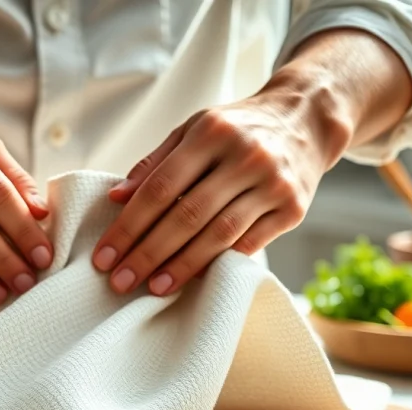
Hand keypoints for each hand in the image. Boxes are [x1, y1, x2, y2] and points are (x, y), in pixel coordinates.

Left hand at [92, 80, 352, 295]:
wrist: (306, 119)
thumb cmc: (238, 128)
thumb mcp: (194, 130)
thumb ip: (155, 163)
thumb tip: (116, 197)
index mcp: (211, 133)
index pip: (160, 187)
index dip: (129, 225)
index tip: (105, 256)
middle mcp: (245, 156)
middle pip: (187, 215)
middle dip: (148, 253)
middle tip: (121, 281)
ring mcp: (272, 184)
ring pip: (219, 234)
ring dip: (182, 266)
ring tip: (154, 287)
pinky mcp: (293, 209)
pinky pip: (250, 244)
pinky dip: (219, 263)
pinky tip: (194, 280)